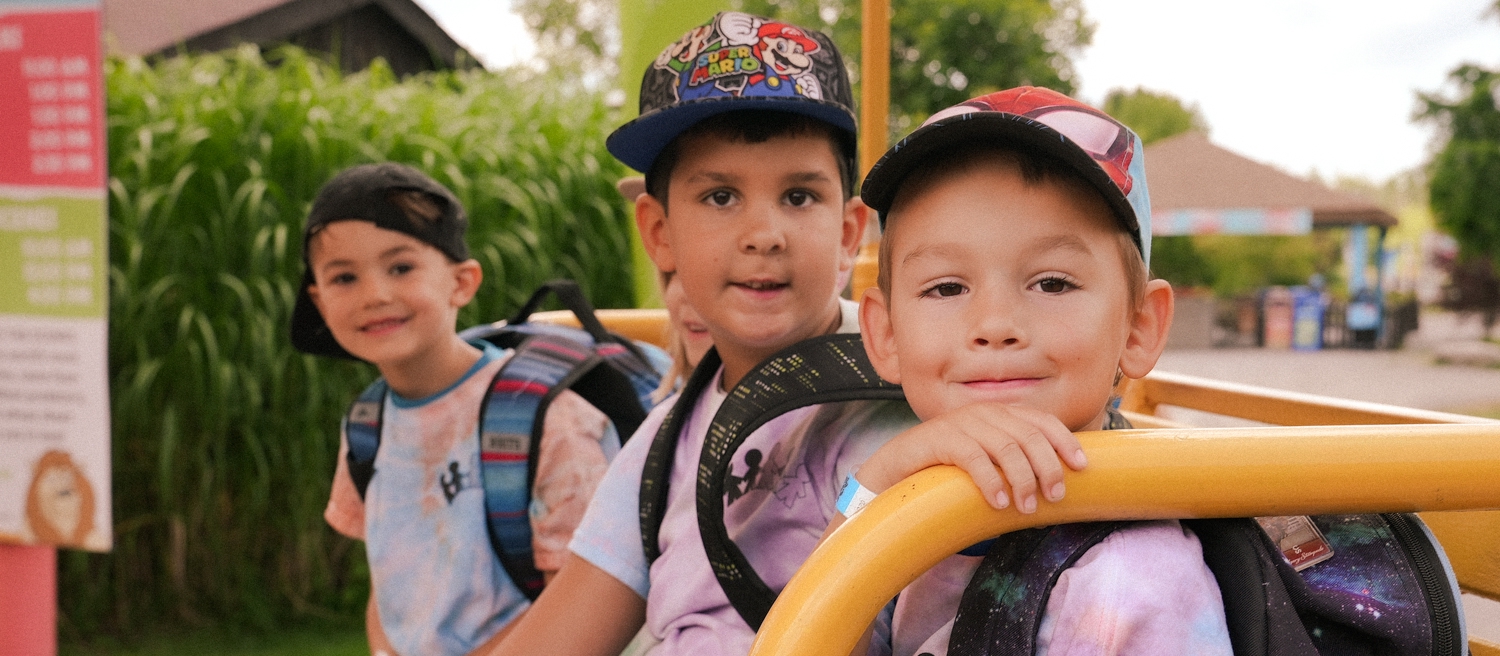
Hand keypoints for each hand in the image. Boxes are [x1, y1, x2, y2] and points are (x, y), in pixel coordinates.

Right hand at [854, 403, 1086, 512]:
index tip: (1082, 467)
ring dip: (1023, 480)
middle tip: (1055, 497)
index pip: (1042, 421)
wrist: (895, 468)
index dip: (1065, 441)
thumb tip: (1054, 486)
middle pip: (1029, 436)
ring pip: (1006, 448)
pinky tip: (998, 503)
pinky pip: (973, 458)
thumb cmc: (947, 470)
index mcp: (999, 415)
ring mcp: (961, 423)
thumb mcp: (986, 461)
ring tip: (1027, 507)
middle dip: (1048, 468)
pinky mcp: (939, 438)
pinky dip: (991, 482)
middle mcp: (983, 413)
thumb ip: (1013, 463)